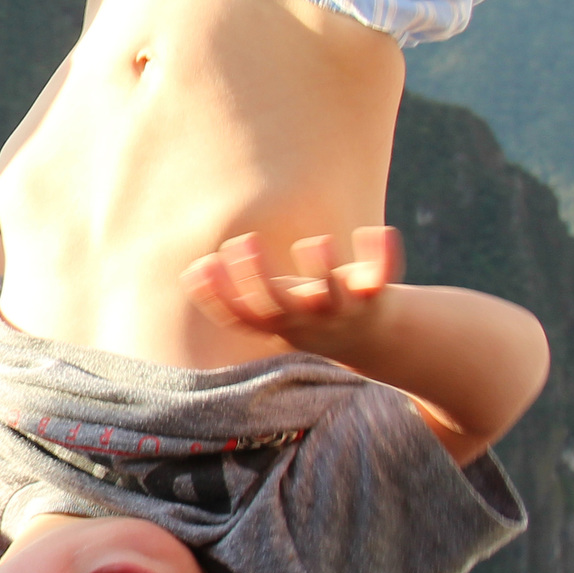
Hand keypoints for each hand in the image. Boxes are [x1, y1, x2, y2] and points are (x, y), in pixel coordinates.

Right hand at [180, 226, 400, 359]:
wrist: (373, 340)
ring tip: (316, 242)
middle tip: (244, 240)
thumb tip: (192, 271)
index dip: (218, 295)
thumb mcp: (271, 311)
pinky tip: (374, 232)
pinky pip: (381, 277)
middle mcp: (305, 321)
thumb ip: (234, 294)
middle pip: (277, 307)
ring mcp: (341, 310)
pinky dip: (381, 255)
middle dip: (257, 275)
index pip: (240, 317)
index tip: (203, 263)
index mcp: (276, 325)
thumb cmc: (307, 312)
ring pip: (331, 296)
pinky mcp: (376, 296)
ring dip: (323, 268)